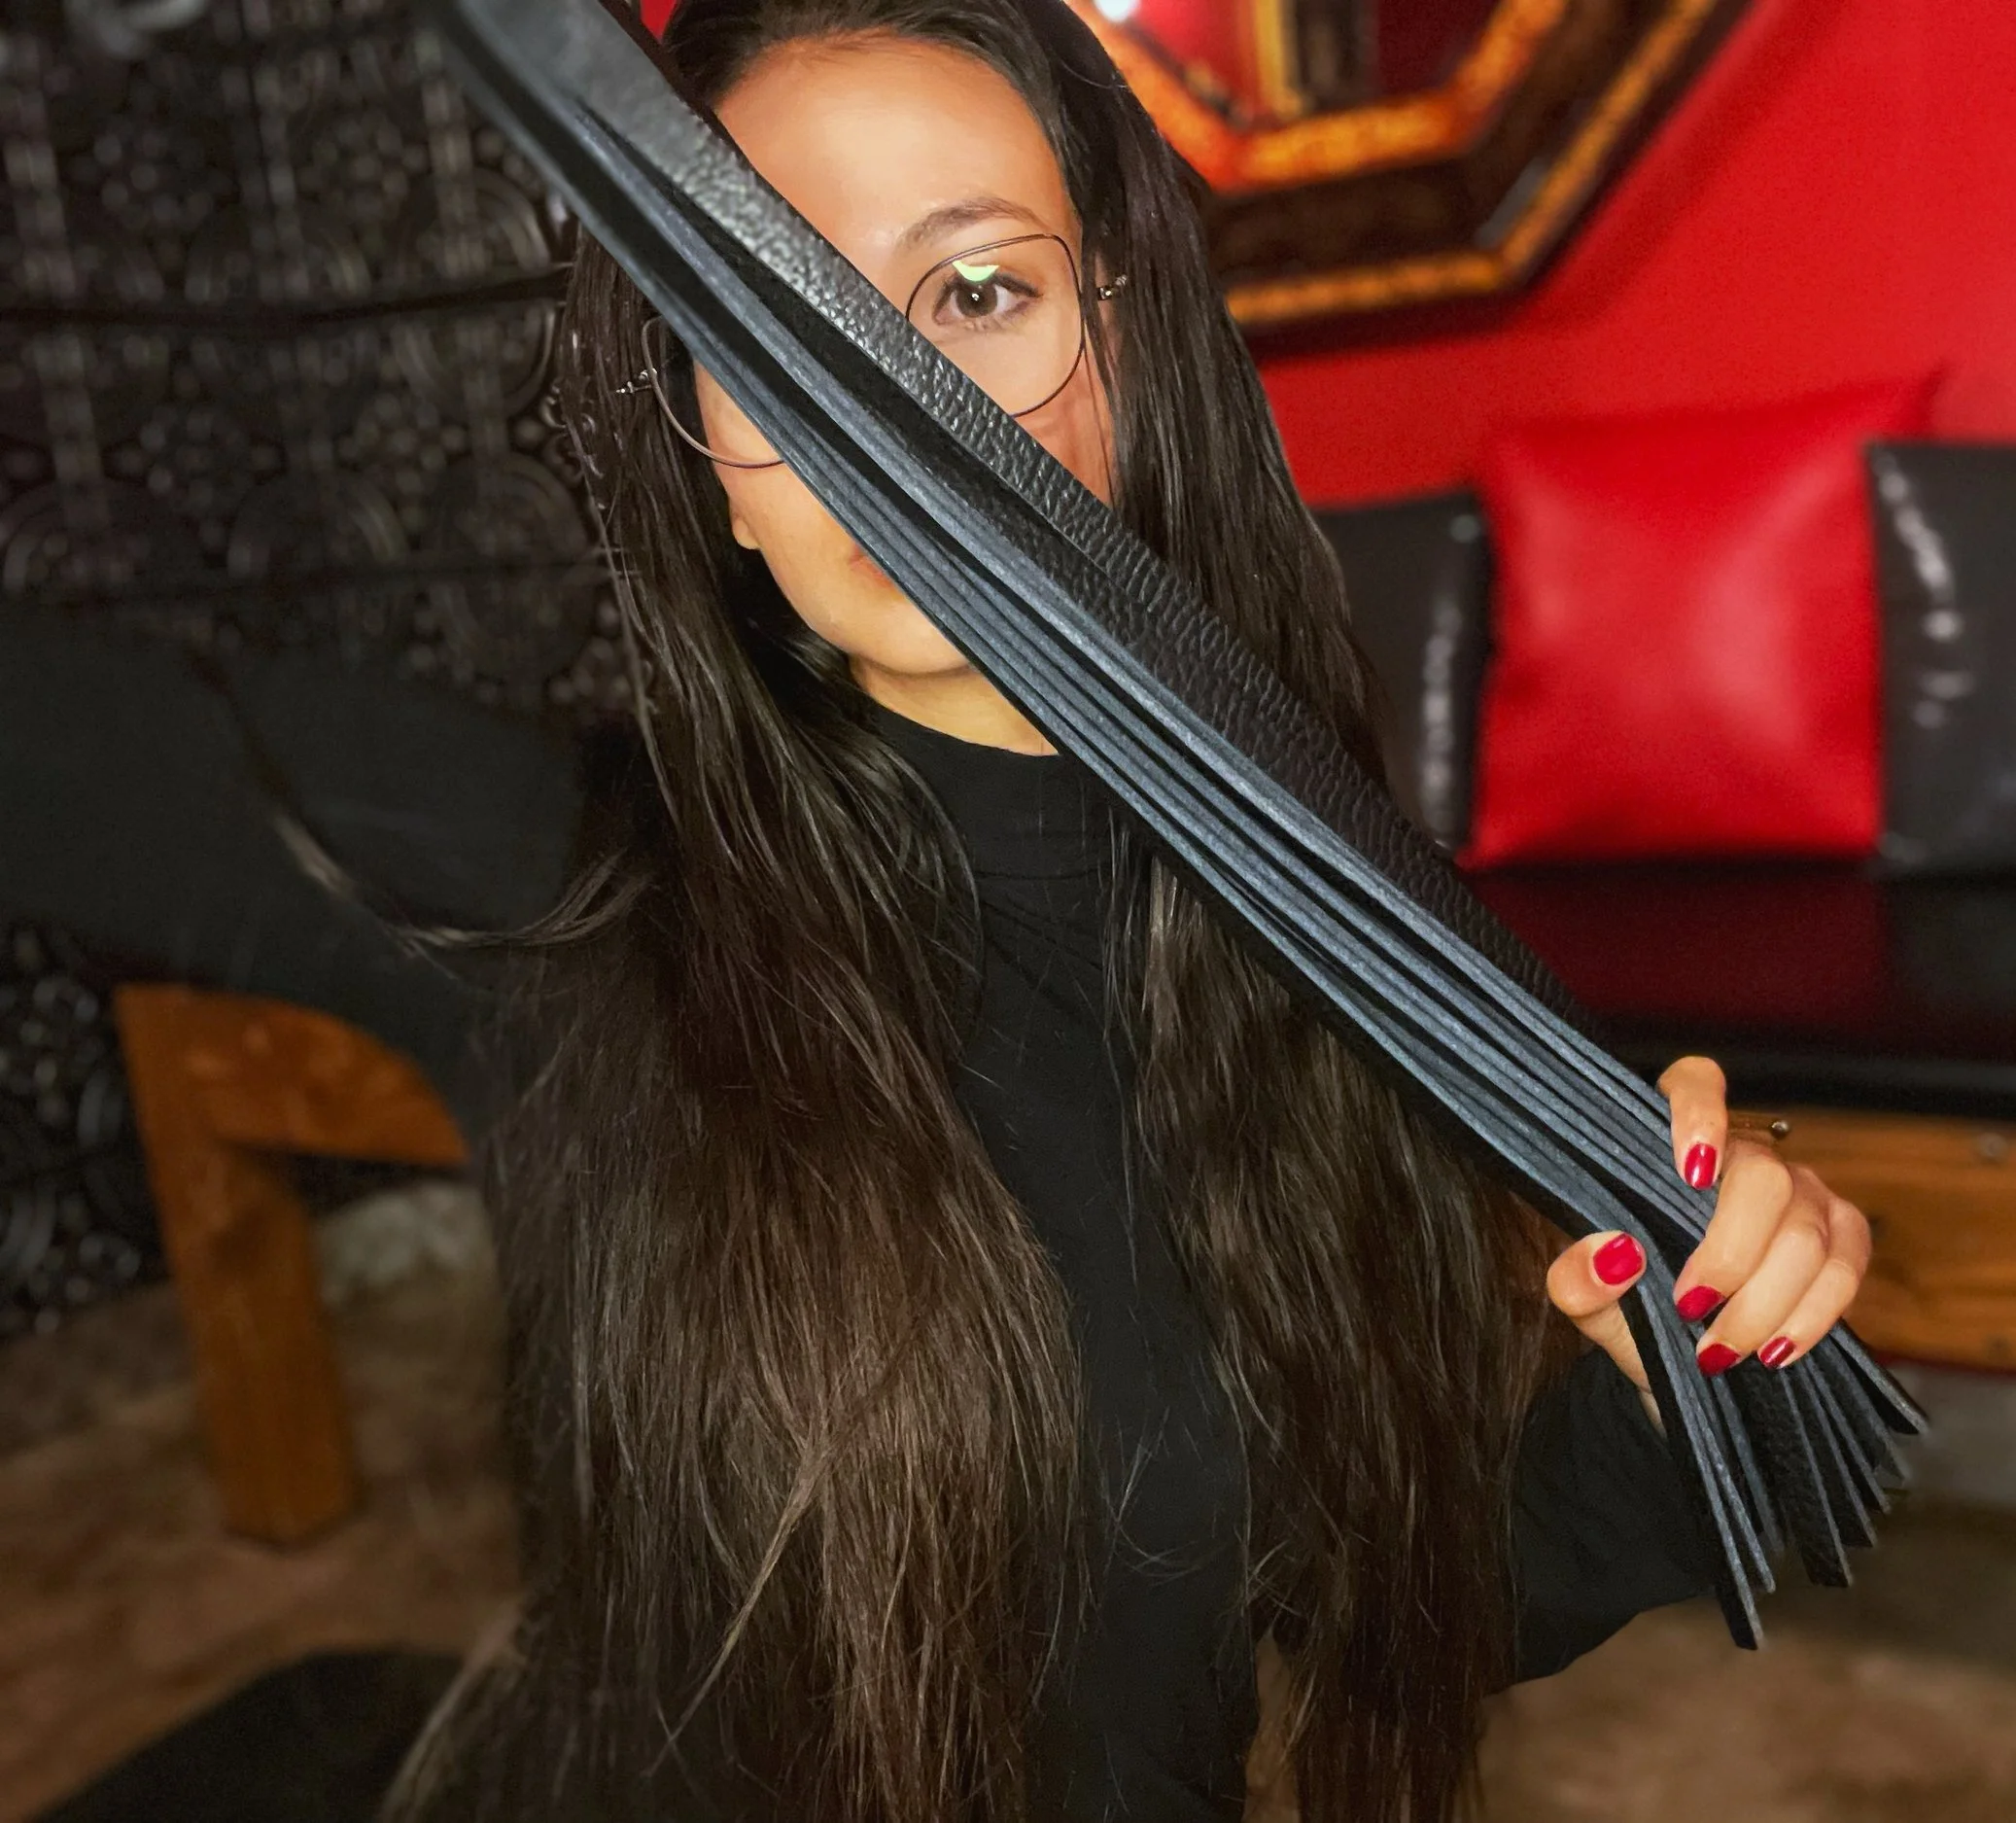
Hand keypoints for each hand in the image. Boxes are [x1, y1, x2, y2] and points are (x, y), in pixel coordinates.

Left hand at [1543, 1056, 1874, 1429]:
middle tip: (1690, 1306)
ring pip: (1806, 1232)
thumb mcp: (1590, 1303)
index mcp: (1671, 1147)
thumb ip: (1579, 1282)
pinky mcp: (1841, 1238)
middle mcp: (1744, 1158)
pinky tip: (1772, 1350)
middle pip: (1763, 1177)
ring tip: (1717, 1350)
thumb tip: (1612, 1254)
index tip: (1692, 1171)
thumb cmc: (1632, 1312)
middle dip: (1731, 1255)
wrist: (1679, 1362)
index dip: (1700, 1110)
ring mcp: (1801, 1193)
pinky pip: (1844, 1268)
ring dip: (1763, 1303)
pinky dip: (1810, 1316)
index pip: (1695, 1083)